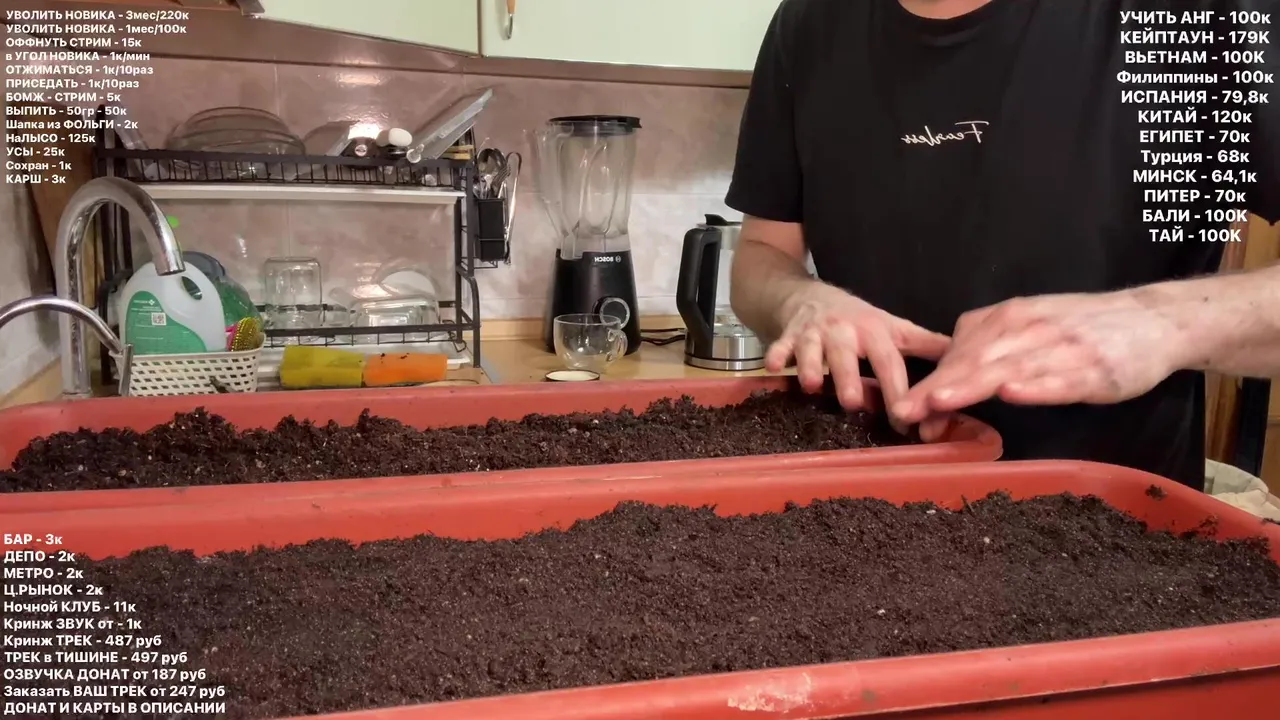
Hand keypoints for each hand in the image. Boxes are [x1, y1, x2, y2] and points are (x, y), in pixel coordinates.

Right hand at [767, 282, 953, 436]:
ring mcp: (814, 331)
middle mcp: (845, 330)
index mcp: (875, 331)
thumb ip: (924, 344)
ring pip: (812, 349)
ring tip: (810, 386)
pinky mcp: (789, 333)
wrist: (807, 295)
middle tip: (854, 403)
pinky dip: (775, 354)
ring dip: (810, 366)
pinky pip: (780, 344)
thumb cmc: (855, 318)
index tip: (906, 419)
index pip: (890, 362)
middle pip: (849, 355)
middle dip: (849, 377)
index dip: (898, 389)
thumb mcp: (891, 326)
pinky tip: (772, 368)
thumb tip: (965, 357)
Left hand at [892, 290, 1185, 423]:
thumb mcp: (1030, 322)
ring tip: (939, 401)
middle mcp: (1029, 328)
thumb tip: (948, 373)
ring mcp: (1061, 348)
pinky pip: (1059, 378)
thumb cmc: (1084, 327)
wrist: (1154, 319)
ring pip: (1008, 368)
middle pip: (974, 361)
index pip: (960, 351)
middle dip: (937, 388)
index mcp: (1009, 317)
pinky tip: (1012, 393)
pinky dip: (1035, 386)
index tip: (905, 410)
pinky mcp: (1093, 369)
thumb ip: (990, 344)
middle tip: (905, 413)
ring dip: (971, 384)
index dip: (932, 382)